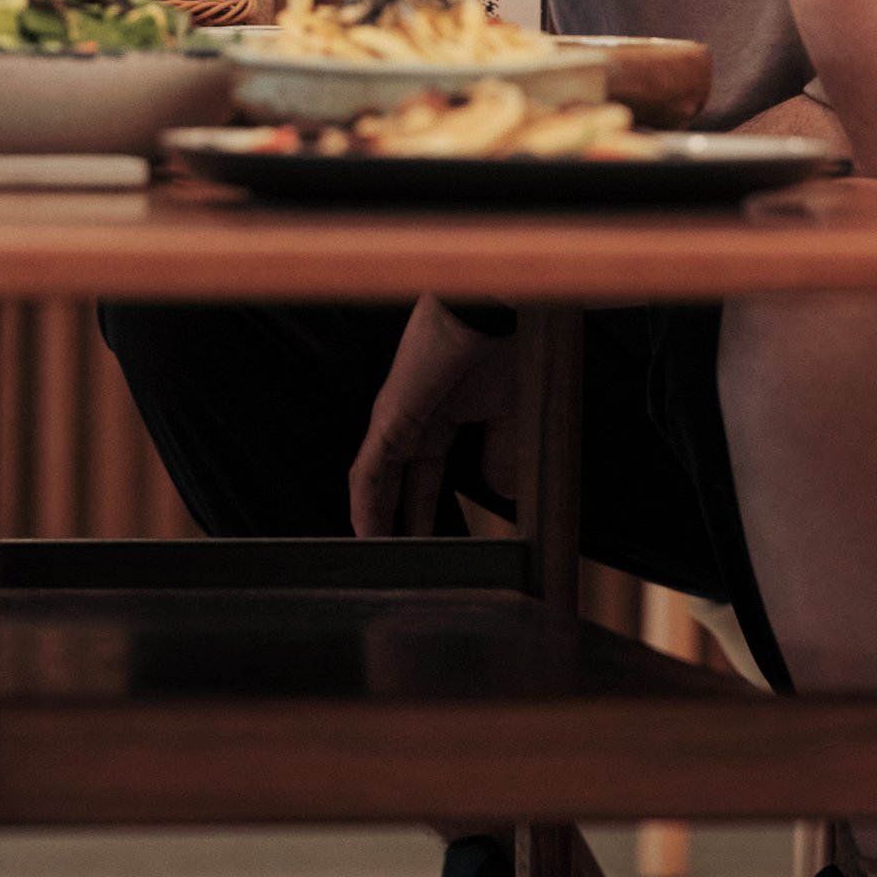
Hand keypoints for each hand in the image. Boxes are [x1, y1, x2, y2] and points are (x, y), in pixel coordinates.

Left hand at [348, 297, 519, 537]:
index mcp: (444, 416)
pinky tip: (364, 532)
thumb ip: (501, 453)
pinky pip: (370, 468)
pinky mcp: (389, 417)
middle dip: (400, 524)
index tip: (436, 548)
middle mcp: (414, 420)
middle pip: (399, 484)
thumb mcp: (512, 414)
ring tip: (378, 561)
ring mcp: (397, 418)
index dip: (427, 512)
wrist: (491, 310)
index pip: (427, 477)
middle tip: (402, 566)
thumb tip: (501, 493)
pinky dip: (365, 503)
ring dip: (378, 521)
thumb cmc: (506, 345)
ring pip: (378, 481)